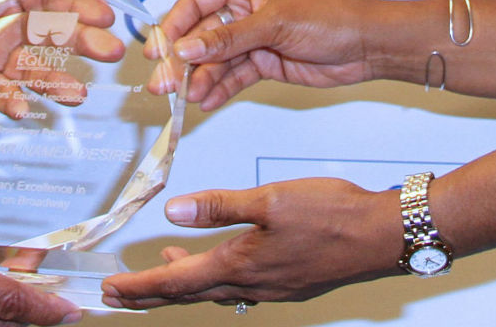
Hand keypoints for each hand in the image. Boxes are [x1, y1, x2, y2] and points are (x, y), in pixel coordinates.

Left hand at [0, 0, 123, 117]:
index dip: (80, 5)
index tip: (103, 14)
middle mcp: (10, 28)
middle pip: (56, 35)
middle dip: (85, 43)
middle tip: (111, 51)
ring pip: (36, 71)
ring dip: (58, 82)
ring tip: (77, 93)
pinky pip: (2, 94)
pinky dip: (13, 102)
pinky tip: (22, 108)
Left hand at [100, 178, 404, 309]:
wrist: (385, 237)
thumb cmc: (334, 216)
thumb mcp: (270, 201)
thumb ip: (219, 206)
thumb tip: (174, 211)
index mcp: (239, 265)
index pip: (174, 281)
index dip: (138, 286)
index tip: (110, 290)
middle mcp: (251, 285)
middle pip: (186, 294)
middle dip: (148, 294)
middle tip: (117, 295)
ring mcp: (271, 288)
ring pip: (211, 291)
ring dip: (179, 286)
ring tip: (156, 274)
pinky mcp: (287, 283)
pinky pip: (236, 287)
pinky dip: (212, 279)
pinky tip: (215, 263)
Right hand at [146, 0, 378, 110]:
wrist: (368, 47)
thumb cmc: (331, 17)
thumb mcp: (274, 23)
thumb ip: (227, 40)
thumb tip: (186, 50)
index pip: (197, 3)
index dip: (174, 28)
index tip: (158, 52)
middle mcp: (246, 8)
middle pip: (202, 36)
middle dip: (183, 61)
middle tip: (164, 84)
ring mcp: (254, 37)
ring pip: (216, 60)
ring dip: (200, 80)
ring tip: (185, 99)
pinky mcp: (264, 62)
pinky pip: (234, 76)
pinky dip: (220, 89)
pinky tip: (205, 102)